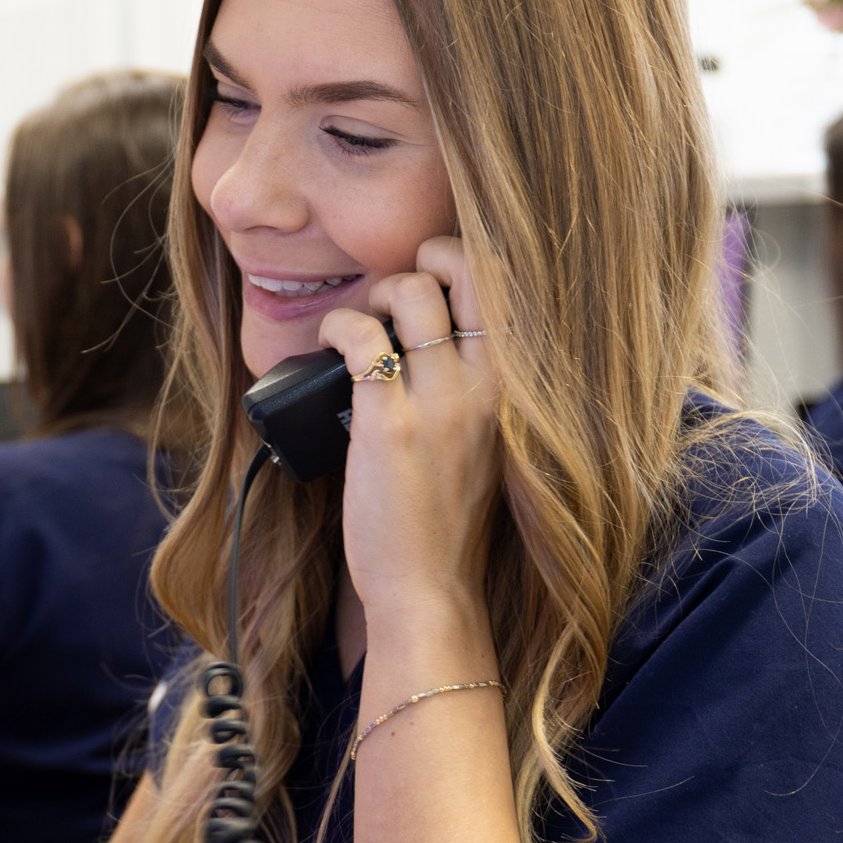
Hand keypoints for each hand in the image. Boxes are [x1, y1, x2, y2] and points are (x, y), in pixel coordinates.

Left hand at [317, 237, 499, 621]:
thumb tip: (427, 345)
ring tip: (362, 324)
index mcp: (512, 390)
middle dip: (428, 255)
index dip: (468, 263)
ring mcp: (437, 402)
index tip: (434, 279)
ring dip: (376, 292)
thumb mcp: (482, 446)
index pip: (507, 288)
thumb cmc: (445, 522)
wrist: (428, 587)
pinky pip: (360, 337)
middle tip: (397, 290)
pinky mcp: (387, 422)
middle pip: (469, 269)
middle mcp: (485, 386)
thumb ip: (470, 395)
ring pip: (410, 293)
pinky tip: (330, 342)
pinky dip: (337, 326)